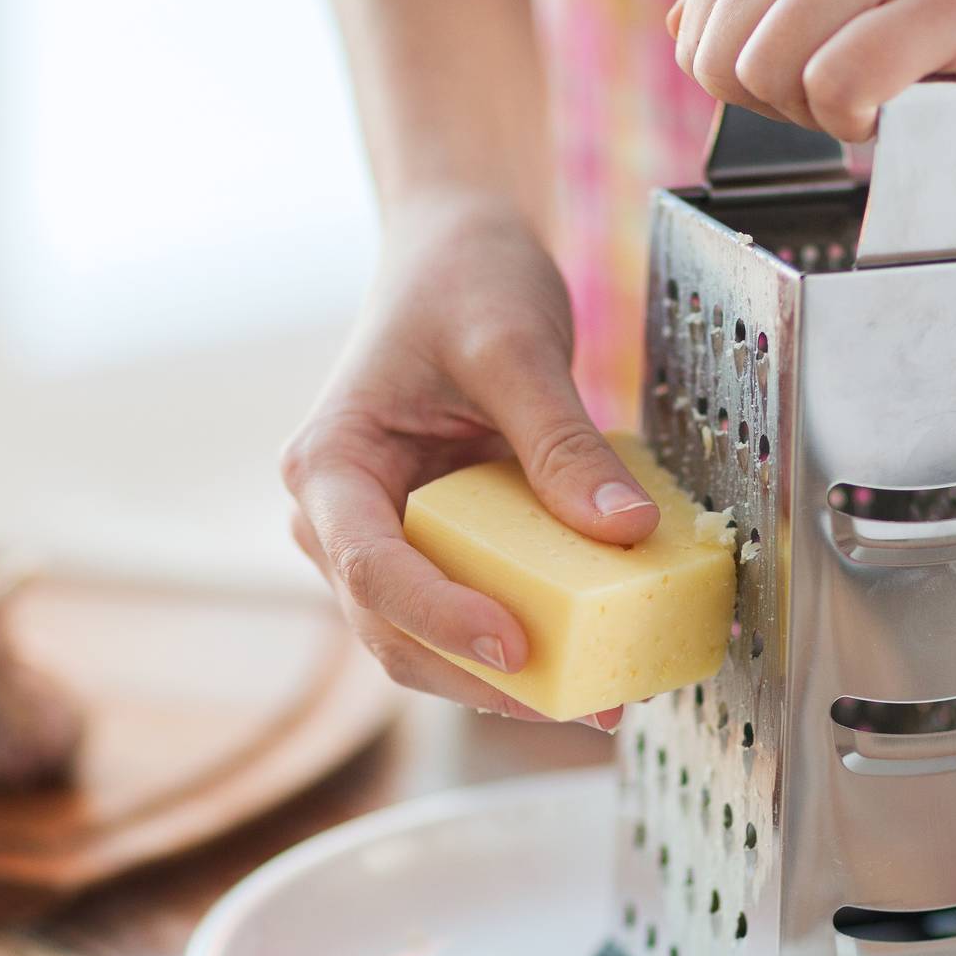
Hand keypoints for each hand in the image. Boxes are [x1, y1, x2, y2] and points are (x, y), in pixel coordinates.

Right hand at [281, 193, 657, 725]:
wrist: (455, 254)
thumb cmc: (463, 283)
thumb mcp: (517, 348)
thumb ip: (562, 443)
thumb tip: (625, 532)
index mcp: (330, 467)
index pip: (373, 569)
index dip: (441, 619)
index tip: (516, 648)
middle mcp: (340, 521)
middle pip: (396, 632)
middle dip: (486, 679)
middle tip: (590, 701)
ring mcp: (384, 542)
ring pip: (430, 642)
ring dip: (510, 679)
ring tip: (607, 695)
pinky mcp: (436, 550)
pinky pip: (473, 610)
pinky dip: (531, 639)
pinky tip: (597, 653)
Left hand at [668, 0, 955, 141]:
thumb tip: (677, 21)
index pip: (697, 20)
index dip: (747, 76)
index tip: (823, 64)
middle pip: (720, 51)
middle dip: (775, 104)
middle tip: (855, 92)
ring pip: (769, 67)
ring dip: (818, 116)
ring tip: (884, 93)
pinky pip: (839, 85)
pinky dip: (858, 122)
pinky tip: (903, 106)